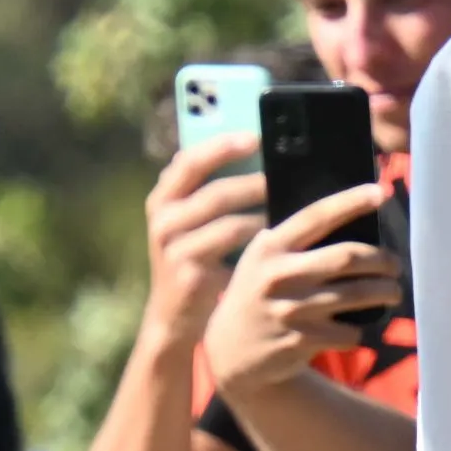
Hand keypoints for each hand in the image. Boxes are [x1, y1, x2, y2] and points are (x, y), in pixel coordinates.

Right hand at [140, 139, 268, 344]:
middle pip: (212, 190)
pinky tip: (277, 233)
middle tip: (284, 174)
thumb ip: (209, 191)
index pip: (188, 161)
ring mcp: (173, 247)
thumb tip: (254, 153)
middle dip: (252, 181)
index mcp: (162, 199)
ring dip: (261, 209)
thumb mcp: (192, 223)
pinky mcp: (189, 271)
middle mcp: (162, 220)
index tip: (254, 136)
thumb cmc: (195, 260)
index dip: (220, 146)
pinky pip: (232, 246)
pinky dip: (257, 235)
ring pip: (226, 218)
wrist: (176, 315)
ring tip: (288, 204)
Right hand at [206, 182, 397, 402]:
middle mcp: (278, 276)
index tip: (380, 192)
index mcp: (268, 249)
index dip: (351, 201)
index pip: (316, 216)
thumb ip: (291, 243)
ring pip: (358, 295)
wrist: (229, 355)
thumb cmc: (255, 298)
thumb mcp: (259, 263)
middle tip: (395, 265)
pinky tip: (352, 328)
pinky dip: (358, 331)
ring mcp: (290, 310)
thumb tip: (349, 220)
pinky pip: (349, 332)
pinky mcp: (300, 341)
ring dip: (386, 292)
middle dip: (383, 260)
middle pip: (348, 257)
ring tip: (393, 292)